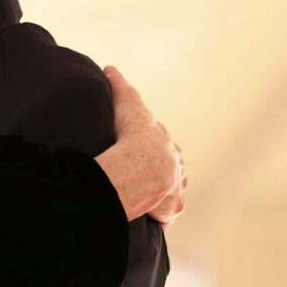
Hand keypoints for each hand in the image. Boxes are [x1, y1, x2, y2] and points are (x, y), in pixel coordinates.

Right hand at [94, 66, 185, 226]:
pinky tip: (150, 218)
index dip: (148, 146)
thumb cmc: (134, 133)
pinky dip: (159, 216)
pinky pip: (166, 214)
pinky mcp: (170, 208)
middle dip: (159, 172)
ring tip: (144, 199)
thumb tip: (109, 68)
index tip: (136, 148)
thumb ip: (118, 85)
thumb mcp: (126, 103)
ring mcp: (175, 188)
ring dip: (160, 196)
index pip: (161, 145)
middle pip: (169, 170)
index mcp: (168, 145)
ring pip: (170, 193)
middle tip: (138, 176)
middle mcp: (177, 167)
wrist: (144, 164)